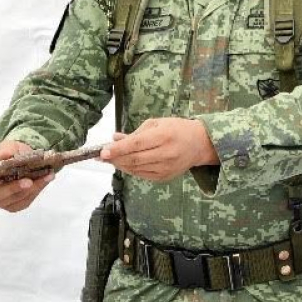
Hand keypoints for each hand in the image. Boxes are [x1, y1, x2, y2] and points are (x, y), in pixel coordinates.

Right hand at [0, 140, 53, 212]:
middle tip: (29, 181)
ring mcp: (3, 201)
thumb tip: (6, 154)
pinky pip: (26, 200)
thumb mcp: (7, 146)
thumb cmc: (7, 153)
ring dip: (33, 189)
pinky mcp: (15, 204)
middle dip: (14, 189)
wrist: (18, 158)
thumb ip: (7, 149)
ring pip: (16, 201)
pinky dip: (38, 190)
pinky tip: (46, 179)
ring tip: (46, 176)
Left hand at [100, 117, 218, 181]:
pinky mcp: (165, 177)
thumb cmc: (176, 129)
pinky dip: (130, 170)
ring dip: (120, 164)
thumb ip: (134, 133)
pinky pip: (142, 175)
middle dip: (115, 158)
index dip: (118, 149)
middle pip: (134, 159)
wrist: (199, 144)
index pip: (136, 144)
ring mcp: (166, 168)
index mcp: (163, 136)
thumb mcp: (156, 124)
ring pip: (136, 169)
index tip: (103, 151)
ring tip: (109, 159)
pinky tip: (123, 163)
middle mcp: (166, 154)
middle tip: (101, 156)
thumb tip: (114, 139)